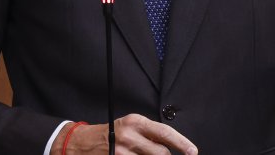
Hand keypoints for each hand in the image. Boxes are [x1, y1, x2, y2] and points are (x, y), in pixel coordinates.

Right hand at [54, 114, 196, 153]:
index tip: (192, 151)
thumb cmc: (111, 134)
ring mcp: (122, 152)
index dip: (182, 143)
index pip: (165, 133)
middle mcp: (129, 136)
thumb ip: (150, 134)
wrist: (82, 143)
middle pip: (161, 153)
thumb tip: (172, 146)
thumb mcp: (131, 126)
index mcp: (136, 122)